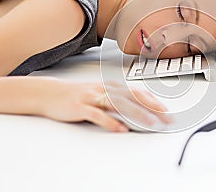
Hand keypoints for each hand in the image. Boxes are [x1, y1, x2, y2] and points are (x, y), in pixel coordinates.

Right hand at [35, 78, 170, 131]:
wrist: (50, 93)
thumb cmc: (78, 94)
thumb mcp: (100, 93)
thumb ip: (116, 99)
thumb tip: (136, 108)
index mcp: (110, 86)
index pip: (136, 92)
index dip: (152, 100)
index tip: (165, 109)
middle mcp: (104, 89)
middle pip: (132, 97)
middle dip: (151, 108)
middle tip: (165, 118)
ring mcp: (92, 97)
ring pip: (118, 104)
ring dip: (136, 114)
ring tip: (150, 123)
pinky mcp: (80, 107)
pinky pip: (97, 114)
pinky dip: (110, 121)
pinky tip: (120, 128)